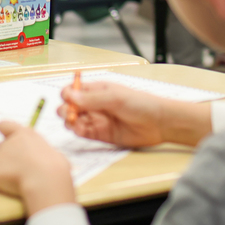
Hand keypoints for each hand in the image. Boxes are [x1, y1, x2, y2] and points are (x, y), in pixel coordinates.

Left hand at [0, 121, 75, 215]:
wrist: (44, 179)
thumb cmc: (54, 167)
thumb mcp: (55, 154)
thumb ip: (44, 154)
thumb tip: (47, 159)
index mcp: (23, 134)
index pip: (5, 125)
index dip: (5, 131)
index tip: (8, 137)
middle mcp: (7, 143)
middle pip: (0, 147)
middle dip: (6, 157)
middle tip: (18, 169)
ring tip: (10, 179)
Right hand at [59, 82, 211, 148]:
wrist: (159, 123)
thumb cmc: (141, 104)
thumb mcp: (115, 97)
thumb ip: (91, 98)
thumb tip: (70, 95)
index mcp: (96, 89)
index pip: (73, 90)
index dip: (67, 94)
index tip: (68, 99)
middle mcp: (94, 104)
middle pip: (70, 106)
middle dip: (65, 109)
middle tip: (69, 113)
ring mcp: (97, 119)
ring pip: (74, 120)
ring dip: (69, 121)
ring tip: (73, 122)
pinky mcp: (100, 134)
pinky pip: (83, 132)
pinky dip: (77, 131)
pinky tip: (79, 129)